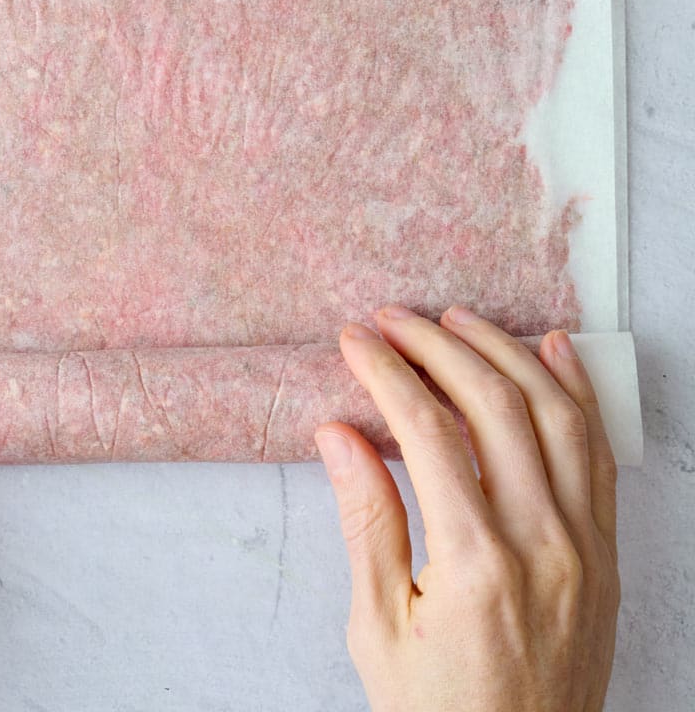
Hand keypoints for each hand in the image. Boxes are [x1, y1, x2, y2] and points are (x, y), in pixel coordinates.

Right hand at [316, 307, 618, 711]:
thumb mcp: (378, 627)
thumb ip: (365, 521)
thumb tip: (339, 434)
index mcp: (477, 564)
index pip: (430, 432)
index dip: (388, 373)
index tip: (355, 340)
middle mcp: (544, 544)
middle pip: (495, 407)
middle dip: (437, 347)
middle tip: (393, 319)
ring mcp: (585, 547)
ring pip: (557, 416)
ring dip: (506, 353)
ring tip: (457, 319)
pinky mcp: (605, 555)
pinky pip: (599, 455)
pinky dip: (578, 393)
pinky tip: (554, 352)